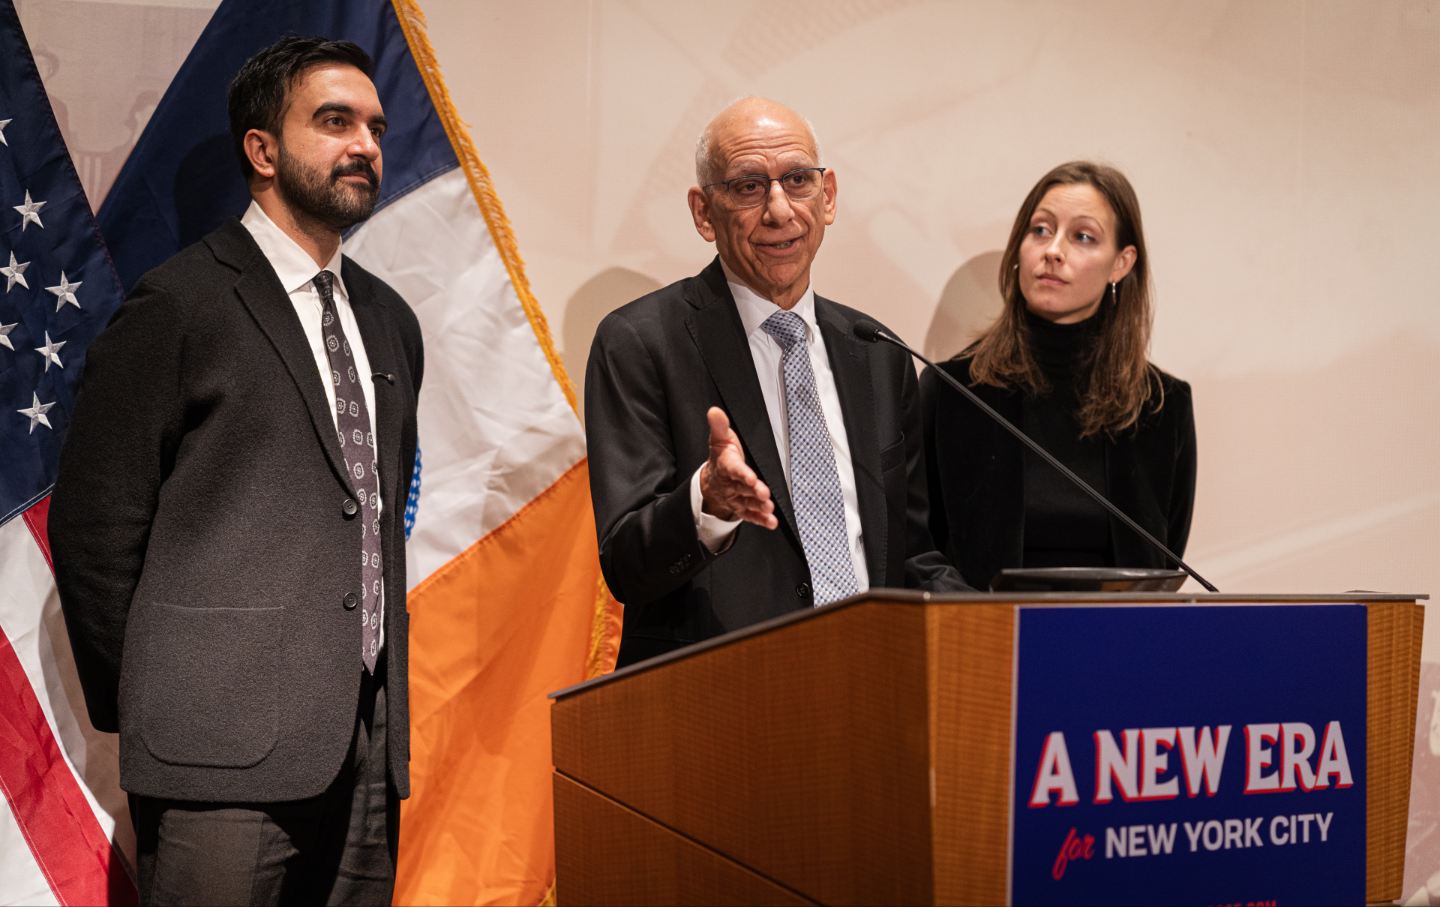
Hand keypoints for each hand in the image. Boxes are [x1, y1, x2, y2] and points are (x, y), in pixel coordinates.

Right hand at [699, 407, 776, 528]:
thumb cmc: (721, 457)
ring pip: (748, 503)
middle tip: (764, 494)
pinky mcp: (742, 507)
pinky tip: (771, 522)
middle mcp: (731, 483)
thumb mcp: (719, 439)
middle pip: (742, 488)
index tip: (751, 477)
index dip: (742, 473)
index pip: (734, 469)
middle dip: (754, 492)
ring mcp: (736, 497)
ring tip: (769, 510)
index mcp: (726, 465)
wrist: (713, 479)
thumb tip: (714, 411)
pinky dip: (760, 520)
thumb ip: (719, 426)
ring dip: (758, 507)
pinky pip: (750, 515)